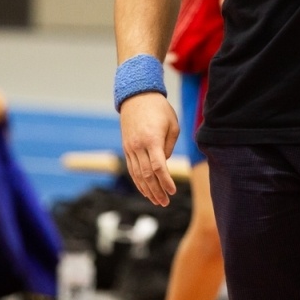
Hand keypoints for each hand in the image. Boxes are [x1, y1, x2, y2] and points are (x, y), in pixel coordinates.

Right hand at [120, 92, 179, 207]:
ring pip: (137, 174)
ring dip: (147, 190)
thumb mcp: (172, 124)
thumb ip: (169, 146)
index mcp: (152, 139)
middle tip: (165, 202)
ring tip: (157, 201)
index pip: (158, 167)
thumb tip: (164, 164)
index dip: (165, 181)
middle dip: (157, 191)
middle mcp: (138, 146)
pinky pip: (131, 169)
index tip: (172, 191)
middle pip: (147, 175)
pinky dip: (138, 182)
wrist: (137, 96)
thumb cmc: (159, 109)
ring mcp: (130, 148)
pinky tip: (145, 190)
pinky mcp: (126, 148)